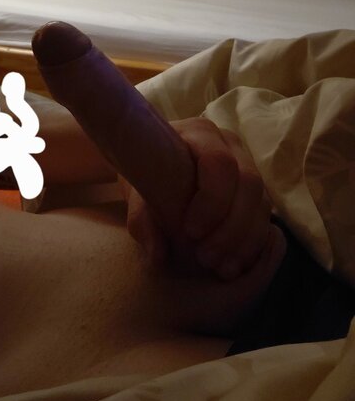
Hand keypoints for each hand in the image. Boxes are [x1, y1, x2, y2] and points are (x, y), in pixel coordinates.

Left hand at [123, 117, 276, 280]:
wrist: (153, 165)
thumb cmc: (146, 170)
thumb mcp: (136, 189)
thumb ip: (142, 218)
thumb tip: (158, 255)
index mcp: (200, 133)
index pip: (220, 163)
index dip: (212, 200)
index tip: (190, 231)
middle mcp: (231, 146)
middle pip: (250, 183)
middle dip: (231, 227)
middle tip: (205, 258)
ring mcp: (247, 166)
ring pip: (261, 204)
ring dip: (244, 241)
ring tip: (219, 267)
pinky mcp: (254, 192)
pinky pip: (265, 218)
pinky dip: (251, 246)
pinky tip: (233, 266)